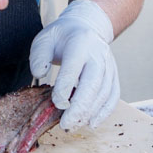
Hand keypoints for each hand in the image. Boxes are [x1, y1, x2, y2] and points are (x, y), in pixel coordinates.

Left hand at [29, 0, 119, 129]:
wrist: (86, 27)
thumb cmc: (61, 37)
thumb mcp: (44, 39)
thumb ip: (39, 56)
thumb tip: (39, 73)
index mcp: (79, 43)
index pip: (73, 69)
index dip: (64, 89)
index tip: (56, 103)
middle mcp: (98, 54)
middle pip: (93, 84)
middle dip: (80, 108)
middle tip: (66, 124)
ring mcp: (109, 65)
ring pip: (104, 93)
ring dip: (90, 113)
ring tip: (74, 125)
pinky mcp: (113, 75)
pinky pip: (113, 96)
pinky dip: (104, 112)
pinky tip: (92, 123)